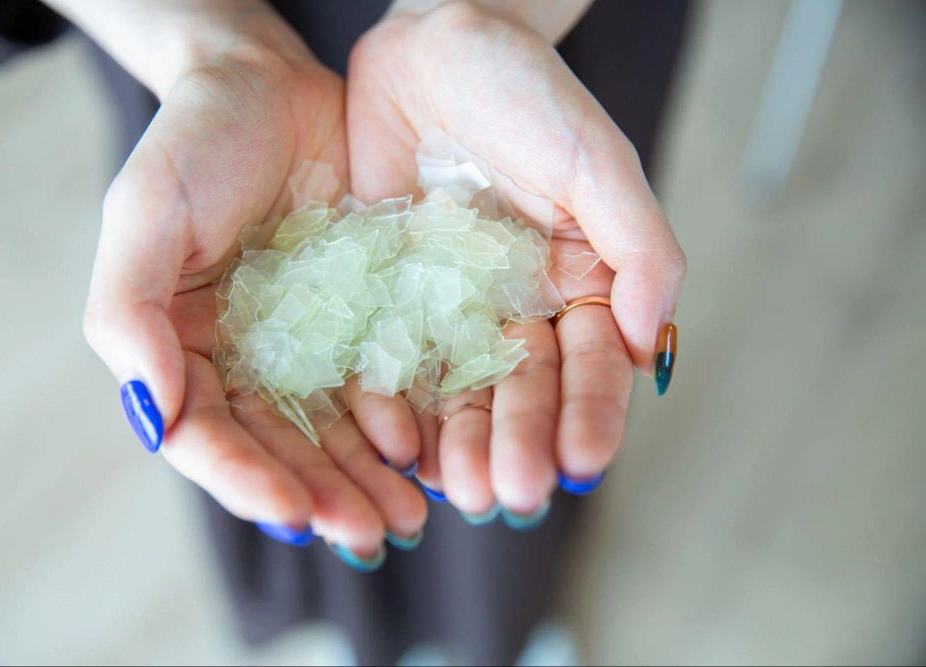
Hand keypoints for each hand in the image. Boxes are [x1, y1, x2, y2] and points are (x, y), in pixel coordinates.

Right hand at [80, 5, 425, 563]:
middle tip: (372, 535)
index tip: (297, 516)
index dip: (247, 480)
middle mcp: (242, 358)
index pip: (207, 434)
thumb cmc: (193, 141)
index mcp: (179, 347)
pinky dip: (402, 422)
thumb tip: (153, 411)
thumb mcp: (145, 212)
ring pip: (335, 429)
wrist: (268, 85)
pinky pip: (379, 381)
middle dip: (323, 495)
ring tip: (409, 517)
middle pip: (280, 446)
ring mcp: (303, 342)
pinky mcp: (359, 317)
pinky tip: (431, 454)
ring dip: (368, 478)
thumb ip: (128, 310)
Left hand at [343, 2, 685, 518]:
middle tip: (510, 494)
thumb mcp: (596, 161)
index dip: (589, 416)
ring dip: (460, 444)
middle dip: (519, 443)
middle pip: (521, 391)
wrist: (433, 44)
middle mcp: (515, 307)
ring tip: (458, 490)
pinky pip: (391, 358)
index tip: (581, 466)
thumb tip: (649, 340)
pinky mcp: (390, 294)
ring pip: (458, 390)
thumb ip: (638, 247)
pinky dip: (394, 403)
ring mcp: (450, 306)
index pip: (589, 365)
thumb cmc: (527, 92)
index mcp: (576, 283)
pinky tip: (394, 446)